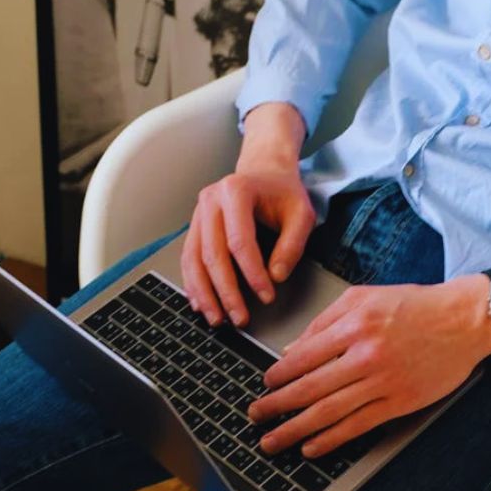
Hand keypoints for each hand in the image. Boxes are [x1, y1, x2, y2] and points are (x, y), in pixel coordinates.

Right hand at [181, 103, 314, 327]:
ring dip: (204, 294)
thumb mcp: (301, 213)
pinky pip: (188, 259)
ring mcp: (198, 214)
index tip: (267, 296)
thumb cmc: (283, 192)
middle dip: (226, 291)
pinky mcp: (194, 227)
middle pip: (212, 254)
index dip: (252, 274)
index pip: (240, 241)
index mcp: (236, 191)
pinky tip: (200, 304)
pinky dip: (193, 284)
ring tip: (217, 319)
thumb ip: (292, 244)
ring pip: (194, 260)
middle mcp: (210, 201)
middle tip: (240, 319)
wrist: (263, 171)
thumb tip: (276, 276)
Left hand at [248, 274, 490, 457]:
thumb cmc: (415, 305)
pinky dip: (331, 439)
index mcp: (355, 324)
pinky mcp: (400, 402)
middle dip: (276, 406)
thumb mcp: (364, 297)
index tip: (265, 385)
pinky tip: (311, 447)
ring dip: (295, 430)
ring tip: (272, 441)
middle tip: (255, 416)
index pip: (304, 356)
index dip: (279, 375)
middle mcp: (366, 354)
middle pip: (310, 388)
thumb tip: (292, 349)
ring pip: (329, 412)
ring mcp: (384, 382)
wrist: (466, 320)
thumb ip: (325, 321)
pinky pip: (358, 426)